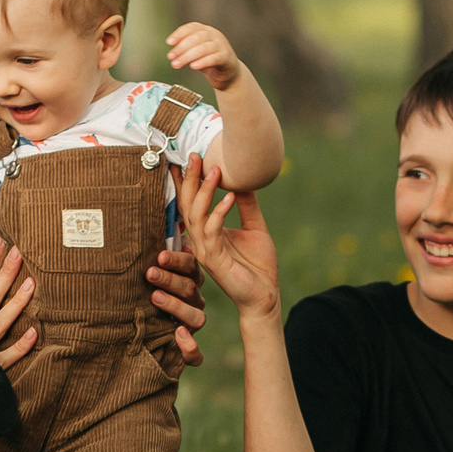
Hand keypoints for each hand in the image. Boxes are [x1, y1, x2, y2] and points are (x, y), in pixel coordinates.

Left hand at [146, 249, 206, 365]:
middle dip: (170, 280)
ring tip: (155, 298)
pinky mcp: (186, 349)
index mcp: (187, 279)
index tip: (158, 255)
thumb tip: (149, 207)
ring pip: (196, 318)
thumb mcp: (147, 267)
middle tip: (149, 273)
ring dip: (177, 307)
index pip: (190, 266)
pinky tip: (178, 337)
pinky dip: (190, 348)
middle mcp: (193, 301)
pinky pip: (196, 354)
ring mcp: (191, 325)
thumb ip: (150, 246)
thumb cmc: (142, 290)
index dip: (177, 260)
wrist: (138, 335)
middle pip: (190, 289)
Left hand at [166, 22, 241, 89]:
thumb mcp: (196, 52)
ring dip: (188, 56)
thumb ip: (186, 50)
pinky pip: (214, 58)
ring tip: (176, 64)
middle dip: (181, 47)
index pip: (191, 27)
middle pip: (196, 38)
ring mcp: (222, 45)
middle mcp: (214, 35)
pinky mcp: (227, 58)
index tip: (169, 42)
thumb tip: (172, 54)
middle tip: (170, 57)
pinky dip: (203, 62)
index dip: (179, 34)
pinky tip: (193, 66)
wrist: (228, 73)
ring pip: (204, 48)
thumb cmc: (209, 61)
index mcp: (205, 30)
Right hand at [177, 153, 280, 320]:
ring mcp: (205, 251)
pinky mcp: (215, 261)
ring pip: (195, 216)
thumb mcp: (255, 227)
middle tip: (195, 155)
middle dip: (189, 179)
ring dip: (203, 191)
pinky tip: (230, 197)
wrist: (265, 296)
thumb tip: (243, 179)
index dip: (187, 181)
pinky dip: (219, 212)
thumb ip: (247, 205)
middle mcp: (201, 240)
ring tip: (215, 170)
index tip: (188, 156)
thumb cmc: (258, 266)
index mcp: (207, 232)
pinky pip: (212, 232)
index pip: (191, 202)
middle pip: (187, 205)